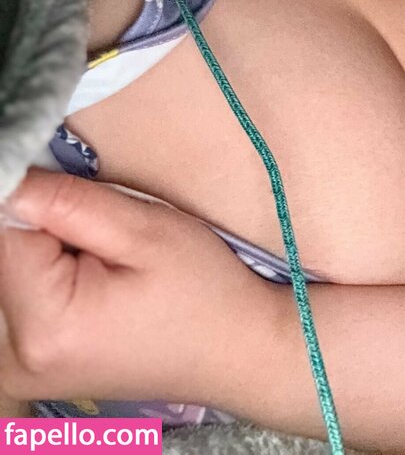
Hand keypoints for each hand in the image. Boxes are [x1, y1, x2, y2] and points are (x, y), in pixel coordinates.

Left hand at [0, 169, 277, 407]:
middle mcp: (15, 359)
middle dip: (45, 228)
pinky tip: (94, 281)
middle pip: (5, 256)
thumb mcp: (147, 230)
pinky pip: (20, 298)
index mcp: (45, 326)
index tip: (90, 203)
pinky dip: (49, 275)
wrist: (236, 351)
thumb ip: (70, 202)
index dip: (44, 202)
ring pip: (10, 273)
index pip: (6, 231)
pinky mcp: (30, 365)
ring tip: (107, 262)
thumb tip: (10, 180)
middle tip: (109, 236)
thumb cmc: (204, 290)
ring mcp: (18, 370)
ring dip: (46, 251)